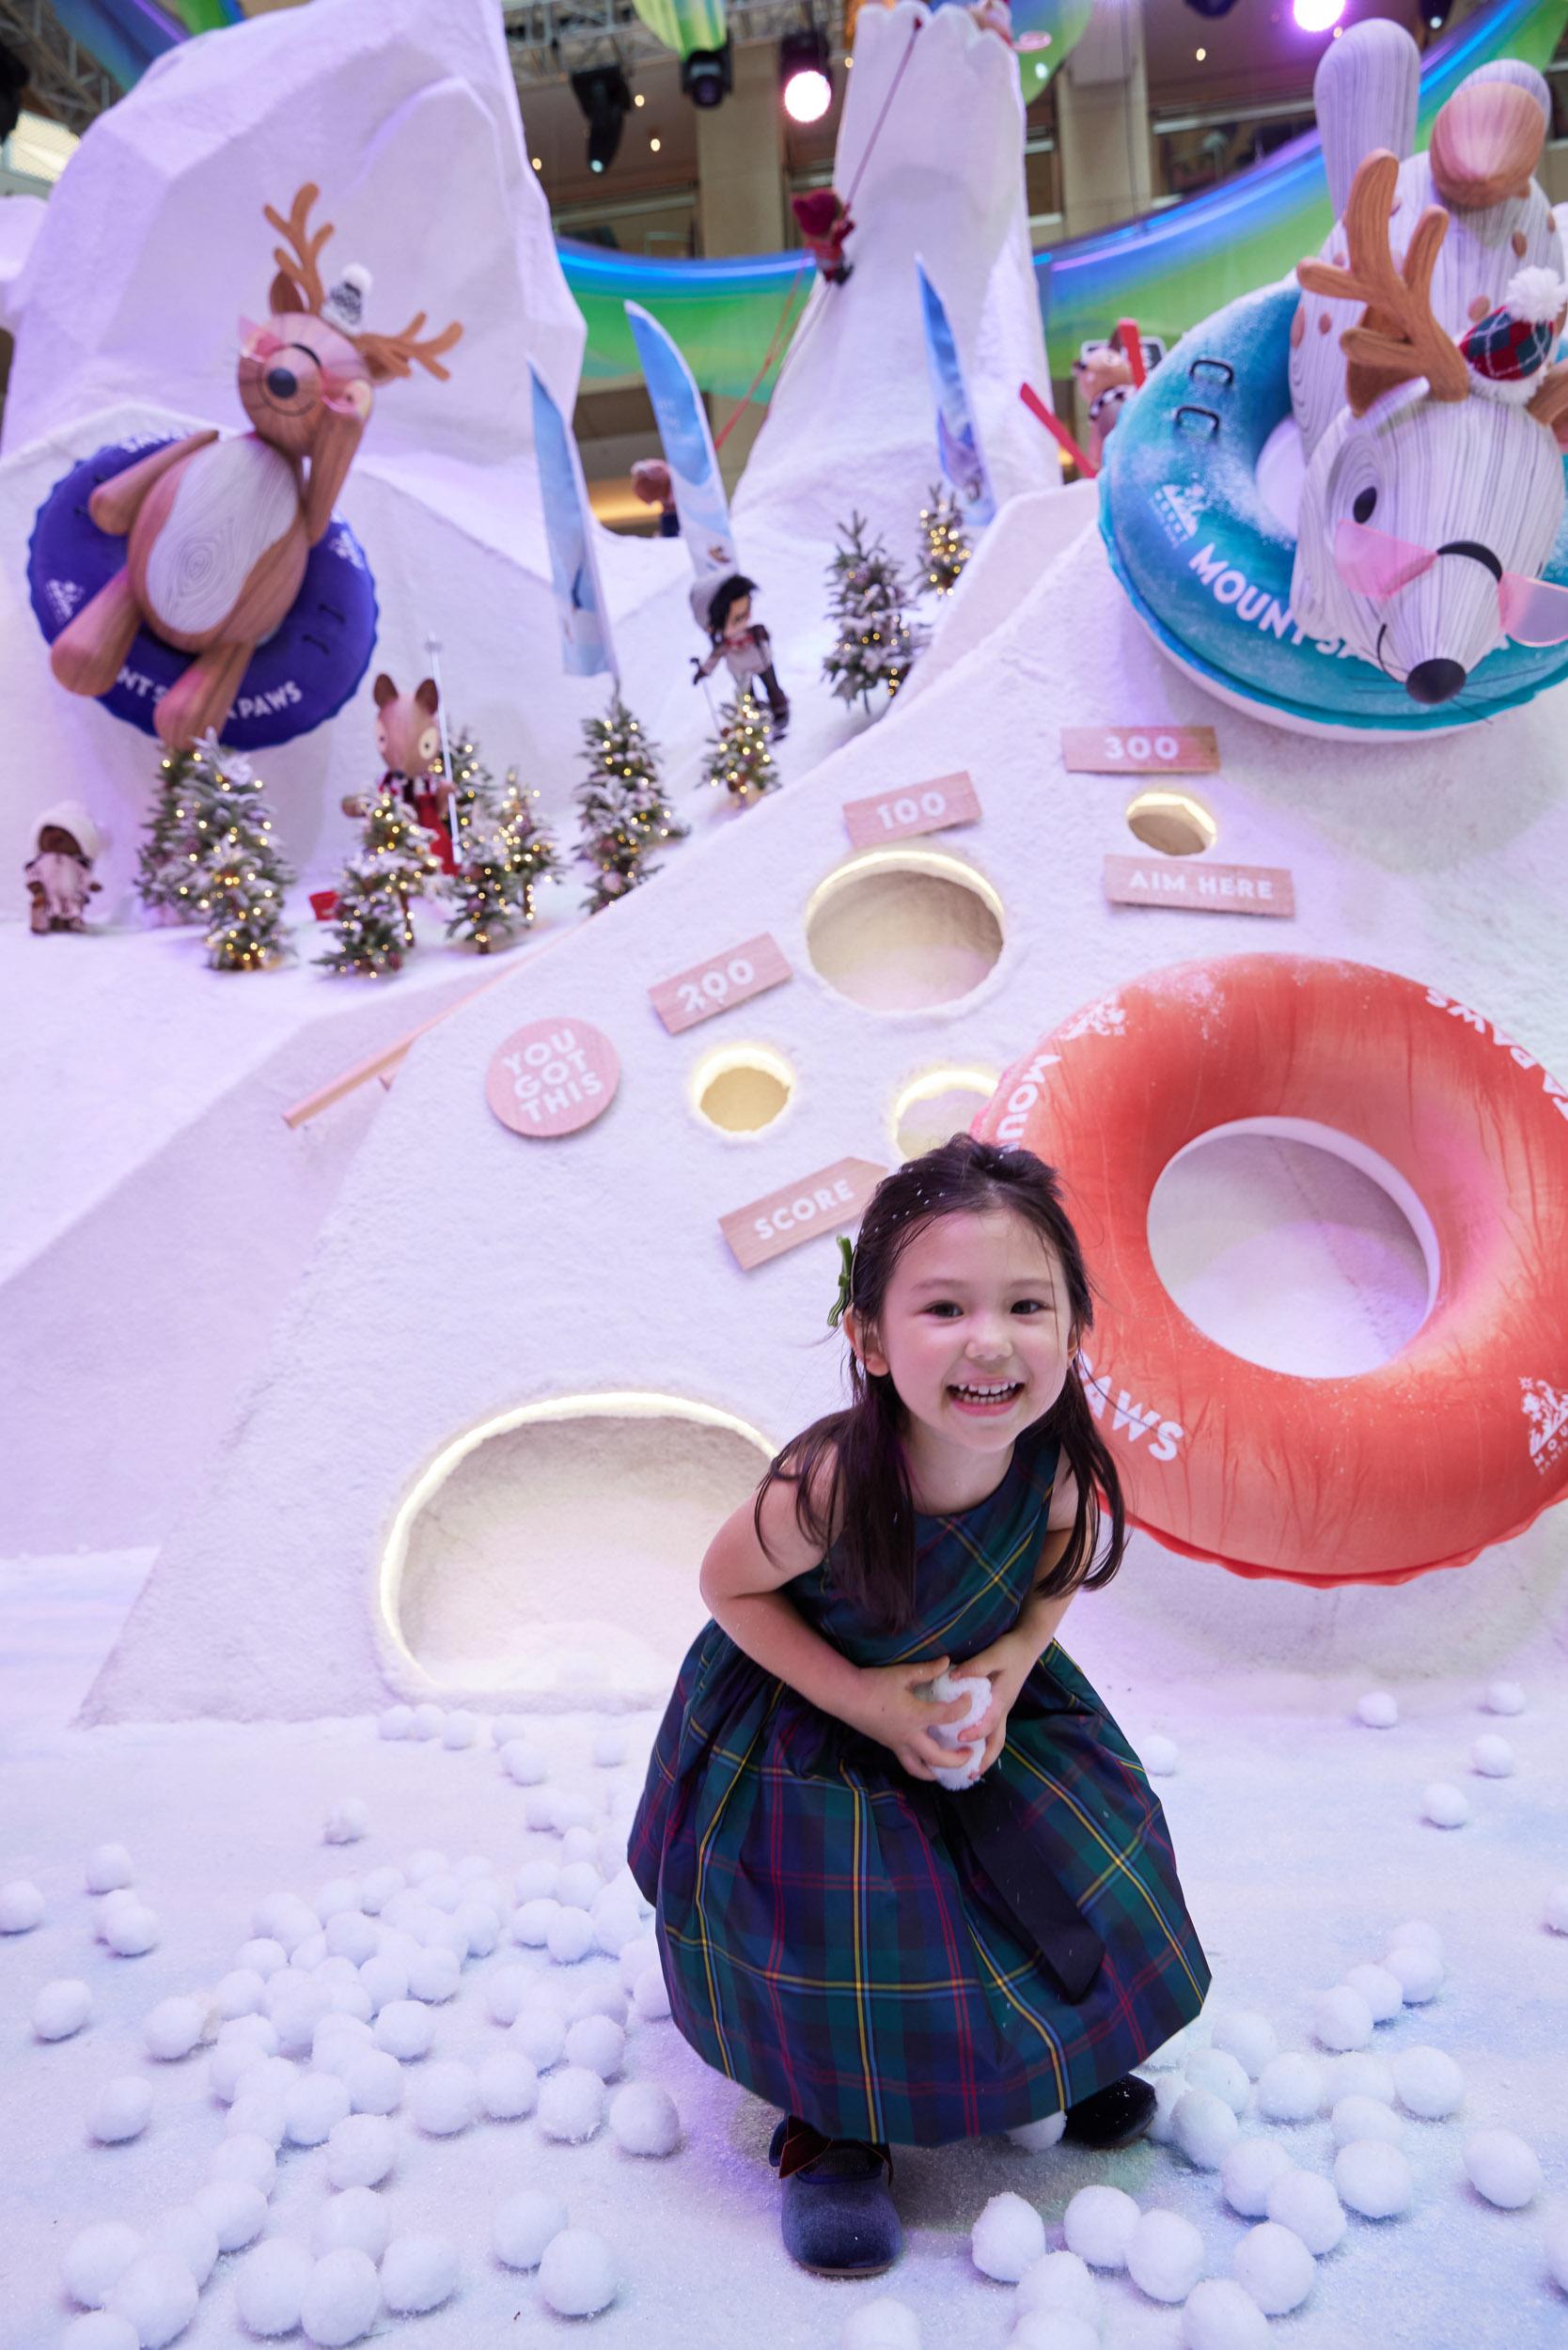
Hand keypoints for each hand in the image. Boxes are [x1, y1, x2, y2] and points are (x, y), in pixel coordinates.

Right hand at [842, 1656, 975, 1781]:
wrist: (846, 1697)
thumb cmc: (874, 1684)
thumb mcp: (902, 1674)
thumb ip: (927, 1670)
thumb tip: (948, 1661)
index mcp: (916, 1716)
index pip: (948, 1716)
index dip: (964, 1707)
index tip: (969, 1699)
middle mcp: (909, 1736)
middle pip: (938, 1757)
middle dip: (957, 1758)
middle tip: (970, 1752)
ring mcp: (898, 1744)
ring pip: (920, 1769)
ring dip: (937, 1771)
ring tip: (950, 1767)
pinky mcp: (890, 1746)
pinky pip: (908, 1763)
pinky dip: (921, 1766)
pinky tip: (927, 1760)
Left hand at [960, 1633, 1033, 1775]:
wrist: (1027, 1644)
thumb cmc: (1011, 1649)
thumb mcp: (994, 1655)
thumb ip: (975, 1667)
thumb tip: (953, 1677)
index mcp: (1001, 1700)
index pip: (988, 1723)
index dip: (974, 1733)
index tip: (958, 1739)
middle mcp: (1003, 1708)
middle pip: (997, 1741)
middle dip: (985, 1759)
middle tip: (970, 1774)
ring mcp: (1003, 1708)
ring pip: (996, 1737)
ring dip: (985, 1753)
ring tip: (971, 1768)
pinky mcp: (1000, 1703)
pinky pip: (993, 1728)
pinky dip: (985, 1740)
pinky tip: (972, 1743)